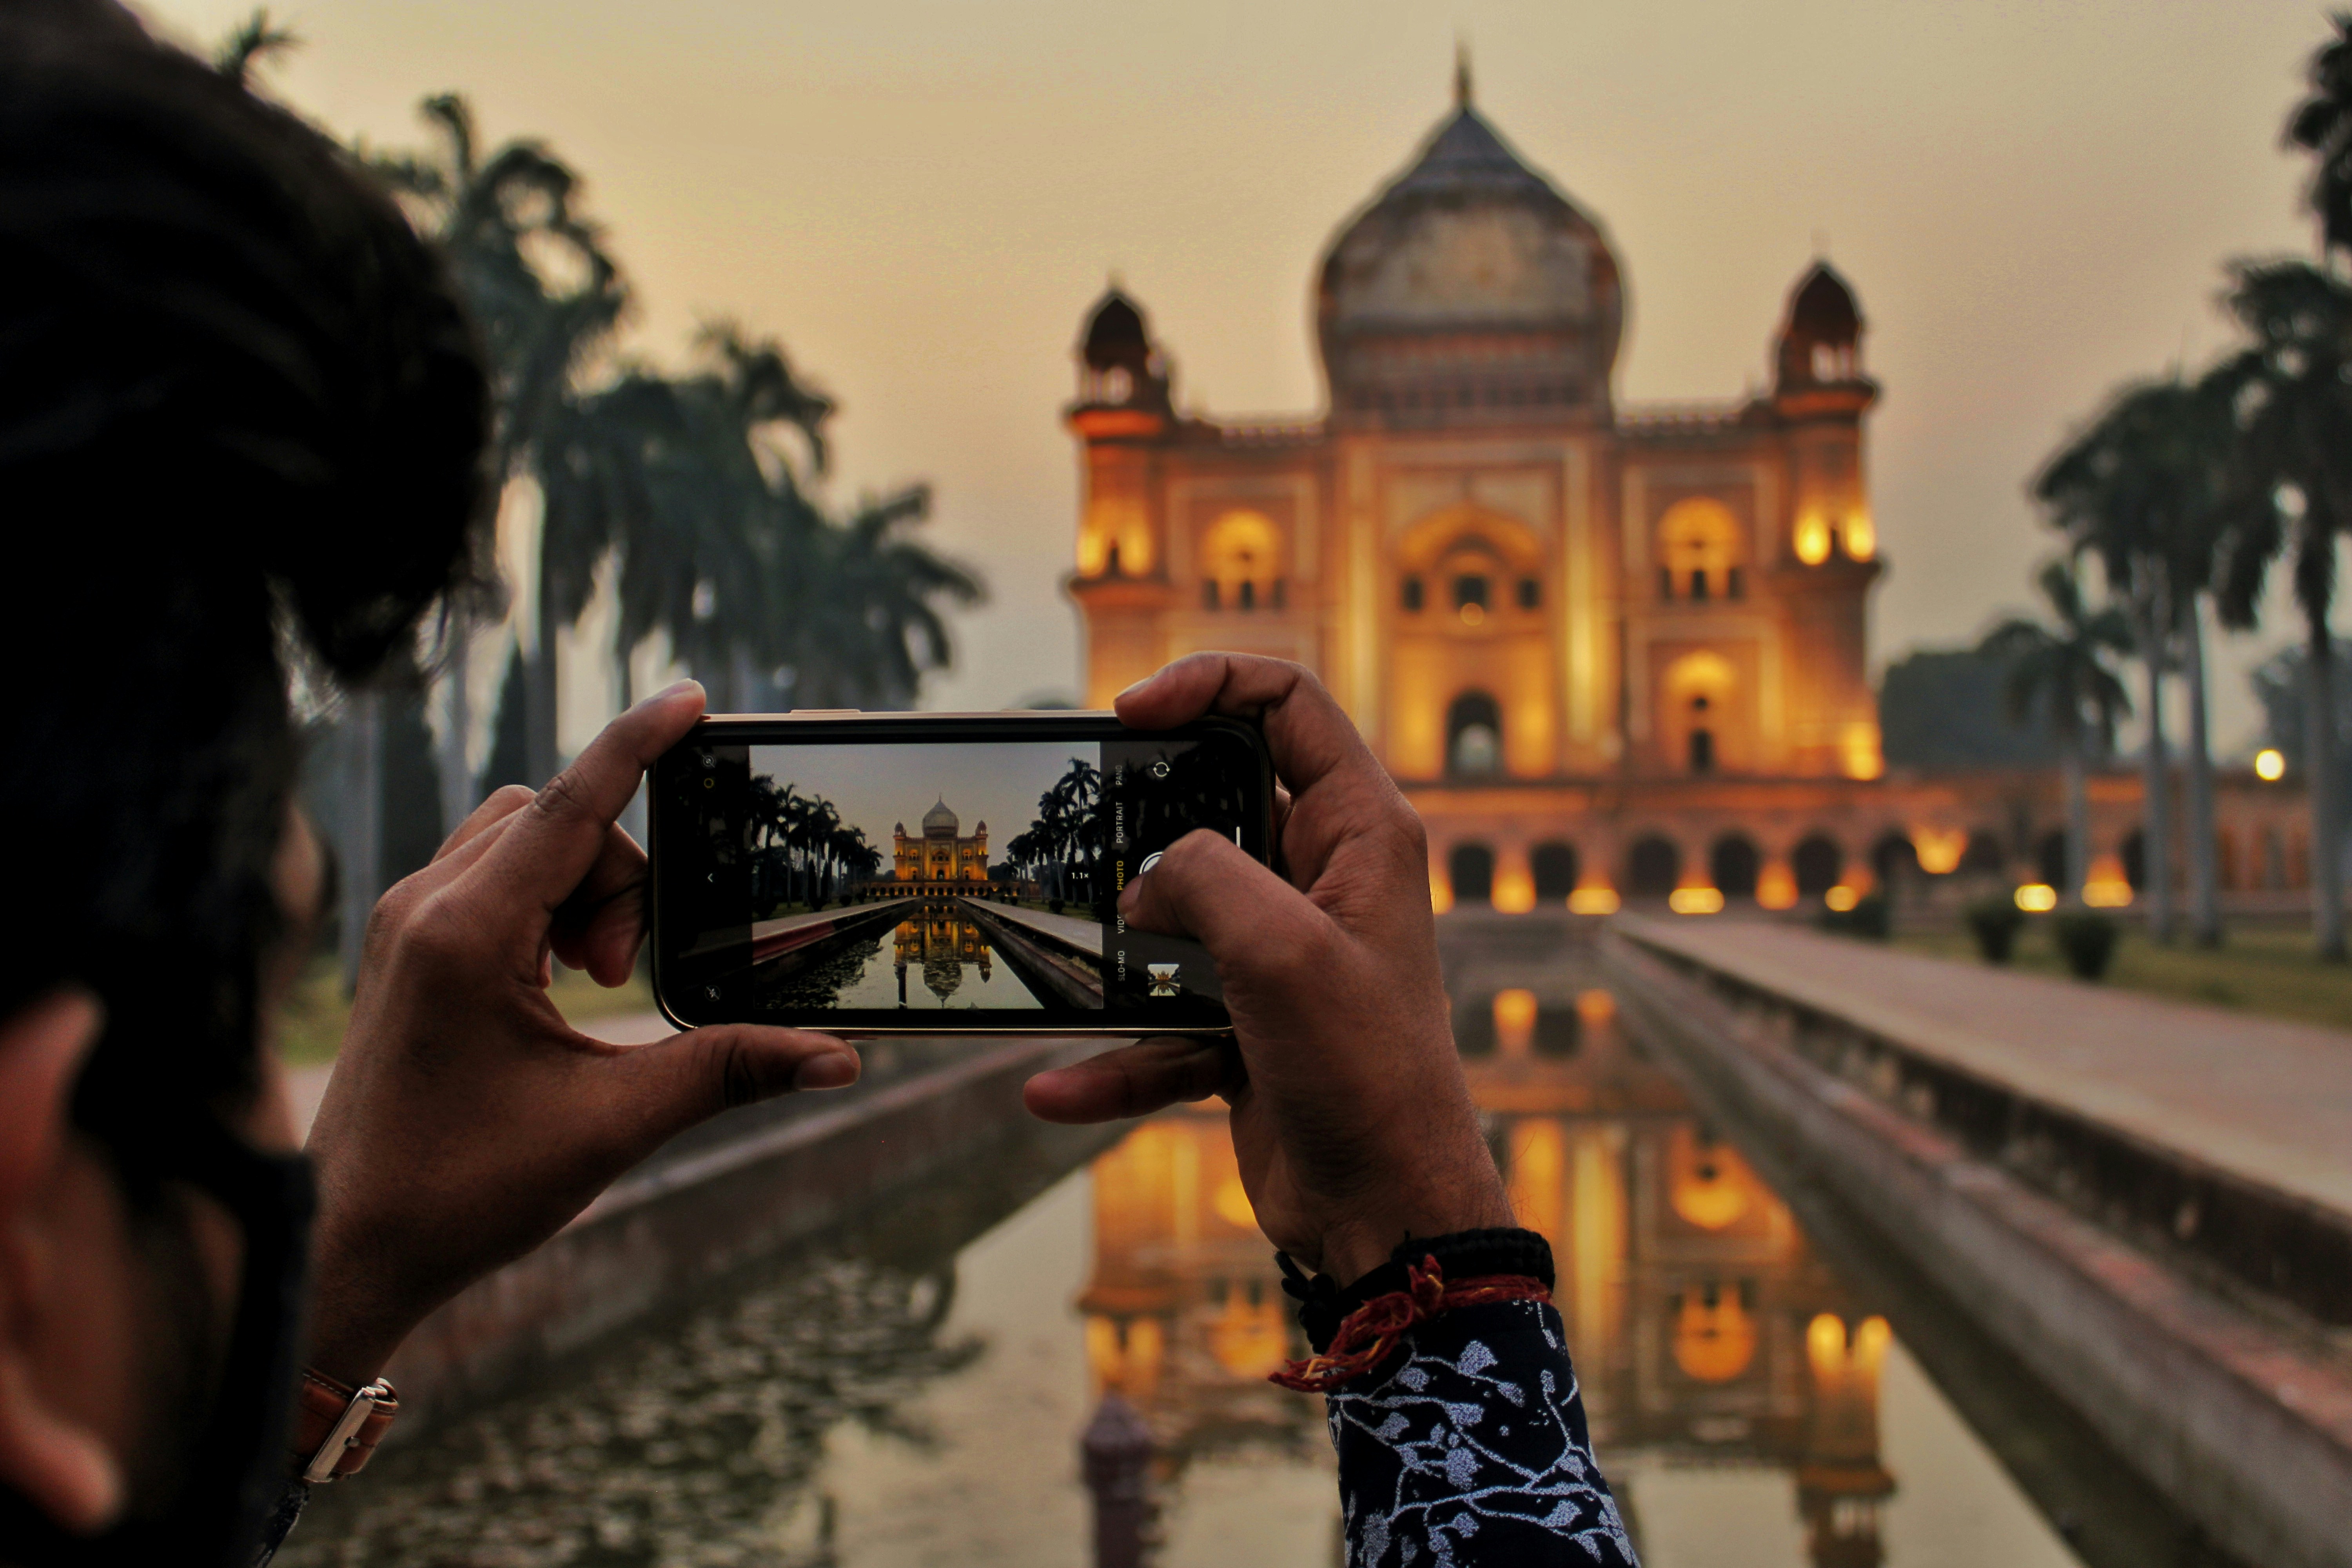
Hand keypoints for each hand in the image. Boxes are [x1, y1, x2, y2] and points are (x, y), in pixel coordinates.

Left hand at [301, 680, 859, 1385]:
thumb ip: (727, 1072)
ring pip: (519, 839)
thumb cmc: (463, 1191)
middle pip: (553, 819)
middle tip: (621, 977)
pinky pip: (488, 873)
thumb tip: (838, 1061)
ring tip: (593, 982)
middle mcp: (425, 908)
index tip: (691, 699)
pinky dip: (543, 903)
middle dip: (617, 877)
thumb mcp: (612, 1126)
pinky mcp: (404, 948)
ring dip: (580, 888)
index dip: (637, 744)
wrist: (350, 1246)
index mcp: (467, 933)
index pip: (572, 804)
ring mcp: (405, 924)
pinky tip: (559, 982)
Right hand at [1023, 654, 1510, 1283]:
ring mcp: (1281, 954)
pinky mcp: (1248, 1024)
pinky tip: (1054, 1086)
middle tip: (1080, 834)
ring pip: (1174, 918)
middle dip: (1141, 821)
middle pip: (1214, 804)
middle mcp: (1322, 879)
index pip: (1287, 704)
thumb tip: (1151, 881)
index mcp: (1358, 832)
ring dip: (1115, 948)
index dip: (1208, 683)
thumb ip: (1205, 877)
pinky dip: (1114, 1056)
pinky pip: (1162, 1023)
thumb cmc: (1366, 1074)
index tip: (1130, 714)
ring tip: (1055, 961)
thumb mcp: (1281, 950)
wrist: (1387, 1211)